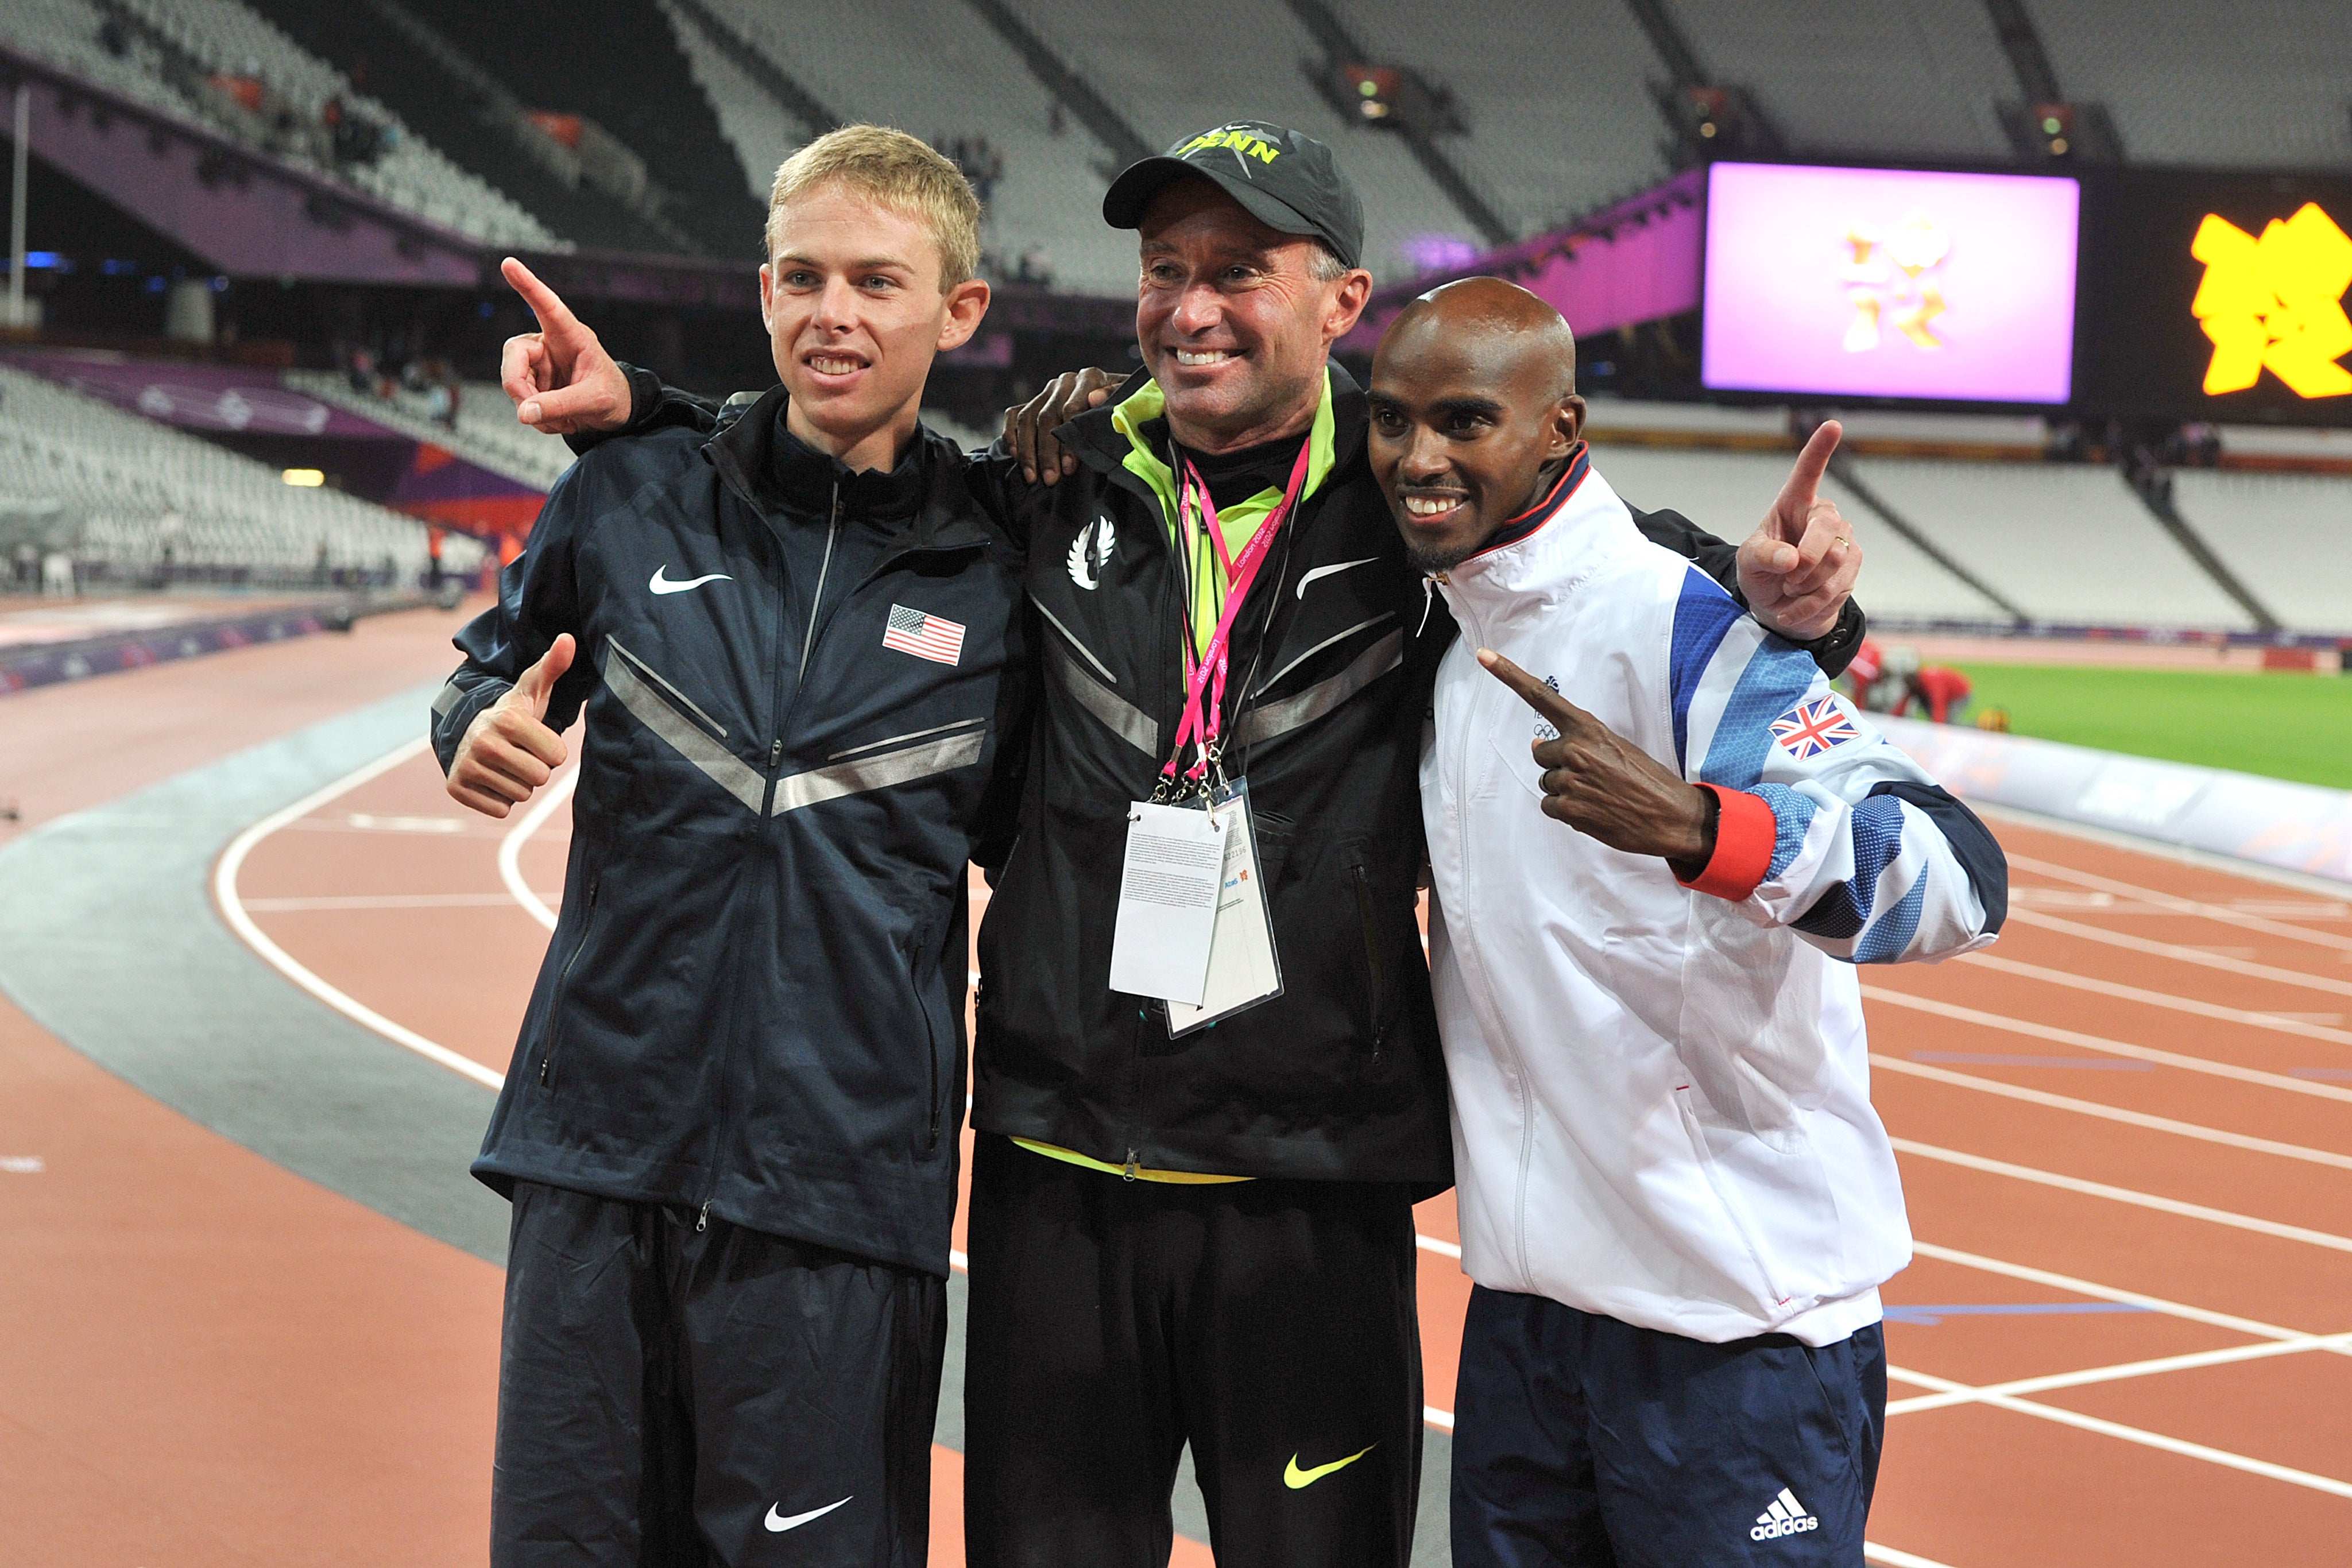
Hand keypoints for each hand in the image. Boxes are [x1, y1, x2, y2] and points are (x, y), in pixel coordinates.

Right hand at [447, 635, 574, 817]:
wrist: (466, 732)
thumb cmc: (511, 714)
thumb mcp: (532, 689)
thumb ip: (553, 666)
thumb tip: (568, 639)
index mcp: (508, 720)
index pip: (557, 756)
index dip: (552, 751)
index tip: (535, 739)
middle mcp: (484, 742)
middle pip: (540, 778)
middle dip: (536, 768)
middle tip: (519, 753)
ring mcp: (467, 765)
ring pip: (521, 795)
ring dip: (518, 783)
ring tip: (504, 763)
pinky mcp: (455, 787)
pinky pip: (500, 809)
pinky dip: (499, 799)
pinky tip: (491, 778)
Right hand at [498, 258, 630, 434]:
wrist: (615, 413)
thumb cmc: (611, 396)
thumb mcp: (593, 401)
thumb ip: (560, 405)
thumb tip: (524, 413)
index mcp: (570, 336)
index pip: (547, 307)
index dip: (528, 285)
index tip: (509, 263)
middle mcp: (549, 344)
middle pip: (514, 355)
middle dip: (518, 386)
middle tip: (532, 412)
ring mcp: (539, 364)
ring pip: (514, 382)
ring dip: (534, 408)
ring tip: (564, 419)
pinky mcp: (533, 382)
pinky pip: (522, 402)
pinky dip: (538, 417)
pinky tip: (560, 420)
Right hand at [1004, 367, 1122, 483]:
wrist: (1118, 402)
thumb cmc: (1126, 409)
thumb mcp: (1130, 403)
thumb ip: (1116, 399)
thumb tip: (1095, 399)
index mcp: (1090, 377)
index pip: (1071, 409)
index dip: (1068, 441)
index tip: (1069, 467)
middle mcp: (1066, 381)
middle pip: (1047, 417)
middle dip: (1047, 452)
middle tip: (1050, 479)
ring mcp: (1047, 391)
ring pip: (1028, 418)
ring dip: (1027, 450)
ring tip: (1033, 477)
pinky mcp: (1033, 400)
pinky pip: (1014, 415)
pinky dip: (1012, 436)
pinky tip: (1016, 458)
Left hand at [1479, 650, 1712, 868]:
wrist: (1671, 816)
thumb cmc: (1646, 780)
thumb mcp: (1616, 747)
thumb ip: (1577, 741)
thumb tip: (1536, 745)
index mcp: (1588, 728)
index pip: (1542, 696)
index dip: (1509, 675)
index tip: (1483, 656)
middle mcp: (1574, 750)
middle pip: (1542, 755)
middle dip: (1559, 765)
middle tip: (1593, 776)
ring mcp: (1569, 780)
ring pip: (1547, 782)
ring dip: (1565, 790)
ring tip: (1598, 795)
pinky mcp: (1568, 809)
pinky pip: (1549, 806)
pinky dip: (1566, 811)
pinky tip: (1593, 811)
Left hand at [1738, 421, 1859, 641]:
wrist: (1779, 604)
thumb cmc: (1762, 571)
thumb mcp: (1748, 562)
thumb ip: (1764, 555)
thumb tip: (1790, 558)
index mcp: (1793, 503)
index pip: (1807, 472)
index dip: (1819, 449)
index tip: (1832, 425)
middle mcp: (1822, 515)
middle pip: (1826, 530)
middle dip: (1804, 562)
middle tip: (1786, 579)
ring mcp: (1843, 538)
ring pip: (1834, 561)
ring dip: (1804, 586)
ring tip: (1789, 590)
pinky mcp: (1853, 563)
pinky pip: (1836, 586)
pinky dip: (1810, 603)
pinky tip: (1795, 606)